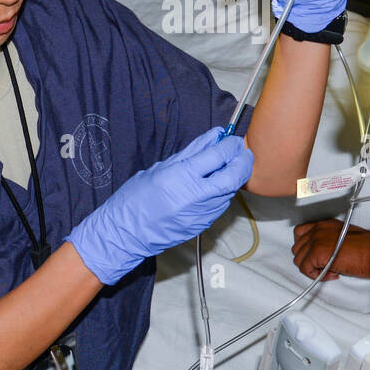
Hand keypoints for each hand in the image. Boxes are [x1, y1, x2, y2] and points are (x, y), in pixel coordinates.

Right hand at [66, 128, 253, 283]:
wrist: (126, 232)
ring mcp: (201, 213)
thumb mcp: (159, 169)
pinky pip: (221, 204)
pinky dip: (223, 192)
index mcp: (180, 176)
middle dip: (243, 161)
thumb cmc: (135, 200)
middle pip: (234, 175)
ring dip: (234, 176)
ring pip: (231, 190)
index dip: (229, 145)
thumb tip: (212, 137)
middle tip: (240, 153)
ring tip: (226, 167)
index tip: (230, 140)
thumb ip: (191, 153)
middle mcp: (194, 196)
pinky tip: (213, 186)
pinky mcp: (203, 224)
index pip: (218, 155)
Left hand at [291, 220, 369, 280]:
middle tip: (326, 266)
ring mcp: (316, 240)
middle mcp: (318, 229)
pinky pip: (305, 268)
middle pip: (297, 248)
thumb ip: (326, 241)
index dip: (306, 248)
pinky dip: (316, 275)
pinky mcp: (317, 252)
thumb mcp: (343, 238)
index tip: (316, 256)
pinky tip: (333, 274)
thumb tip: (315, 254)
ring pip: (299, 260)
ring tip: (330, 270)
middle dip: (309, 260)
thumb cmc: (369, 249)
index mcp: (324, 224)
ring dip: (312, 269)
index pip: (300, 233)